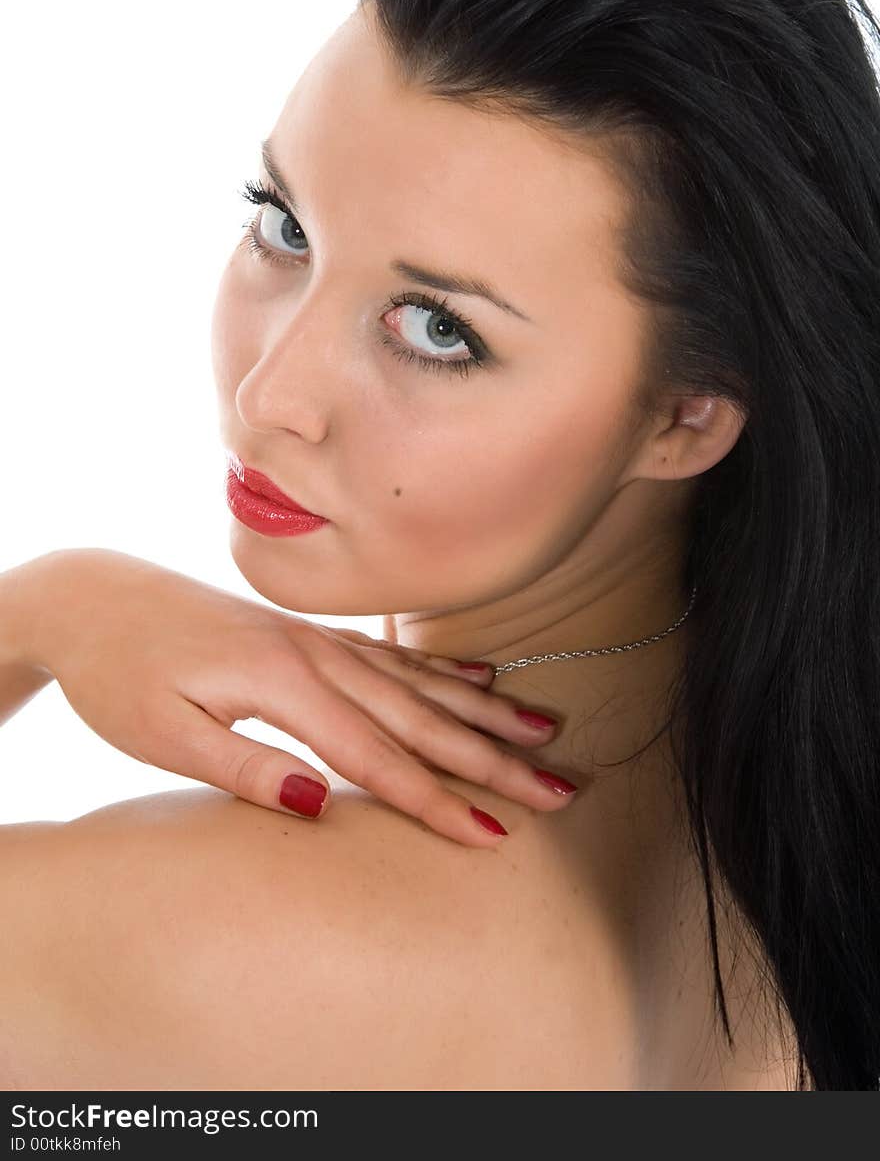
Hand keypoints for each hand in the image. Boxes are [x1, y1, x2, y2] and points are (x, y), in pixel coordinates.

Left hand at [21, 549, 571, 845]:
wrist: (92, 597)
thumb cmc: (118, 673)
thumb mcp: (162, 732)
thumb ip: (247, 766)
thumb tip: (323, 804)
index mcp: (281, 683)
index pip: (376, 756)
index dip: (437, 801)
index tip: (495, 835)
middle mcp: (313, 656)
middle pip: (418, 716)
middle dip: (491, 758)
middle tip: (560, 787)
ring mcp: (315, 640)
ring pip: (416, 682)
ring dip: (483, 711)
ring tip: (544, 730)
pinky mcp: (309, 636)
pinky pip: (392, 654)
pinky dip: (443, 669)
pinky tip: (482, 679)